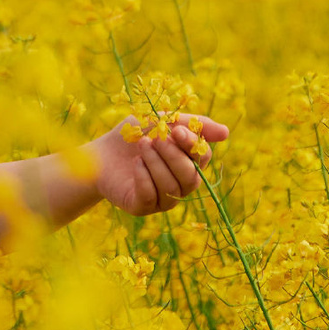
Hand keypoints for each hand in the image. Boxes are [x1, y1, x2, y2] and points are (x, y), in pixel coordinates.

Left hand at [90, 113, 229, 216]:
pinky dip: (143, 176)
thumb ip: (192, 125)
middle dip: (172, 155)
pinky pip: (151, 196)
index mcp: (189, 162)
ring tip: (140, 145)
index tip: (176, 131)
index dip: (193, 145)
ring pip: (172, 187)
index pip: (203, 158)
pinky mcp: (143, 207)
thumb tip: (227, 133)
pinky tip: (135, 163)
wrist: (101, 152)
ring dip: (156, 163)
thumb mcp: (161, 122)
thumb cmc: (135, 135)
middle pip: (190, 176)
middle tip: (153, 138)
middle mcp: (180, 184)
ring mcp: (163, 198)